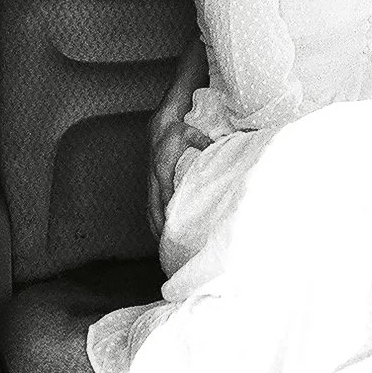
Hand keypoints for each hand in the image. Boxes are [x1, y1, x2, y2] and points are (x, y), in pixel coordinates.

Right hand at [147, 114, 209, 239]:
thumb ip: (204, 142)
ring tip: (164, 248)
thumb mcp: (190, 133)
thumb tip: (221, 146)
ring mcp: (151, 183)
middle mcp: (154, 179)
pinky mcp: (152, 184)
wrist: (159, 125)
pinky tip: (159, 233)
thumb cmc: (175, 130)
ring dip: (156, 228)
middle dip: (161, 228)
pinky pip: (150, 207)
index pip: (166, 195)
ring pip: (150, 211)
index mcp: (163, 169)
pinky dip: (153, 221)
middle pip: (155, 209)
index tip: (175, 227)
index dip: (170, 212)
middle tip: (170, 246)